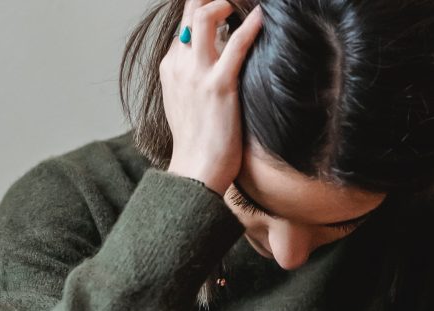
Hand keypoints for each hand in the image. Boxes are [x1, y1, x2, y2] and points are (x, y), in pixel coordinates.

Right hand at [161, 0, 263, 195]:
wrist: (196, 171)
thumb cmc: (198, 143)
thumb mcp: (187, 103)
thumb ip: (194, 79)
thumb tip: (214, 63)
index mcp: (170, 69)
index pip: (184, 25)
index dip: (204, 9)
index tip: (224, 7)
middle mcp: (179, 65)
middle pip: (190, 12)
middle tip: (232, 1)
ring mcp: (197, 74)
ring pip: (205, 17)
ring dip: (225, 3)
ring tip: (243, 4)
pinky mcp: (218, 86)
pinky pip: (236, 44)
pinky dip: (251, 25)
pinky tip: (262, 15)